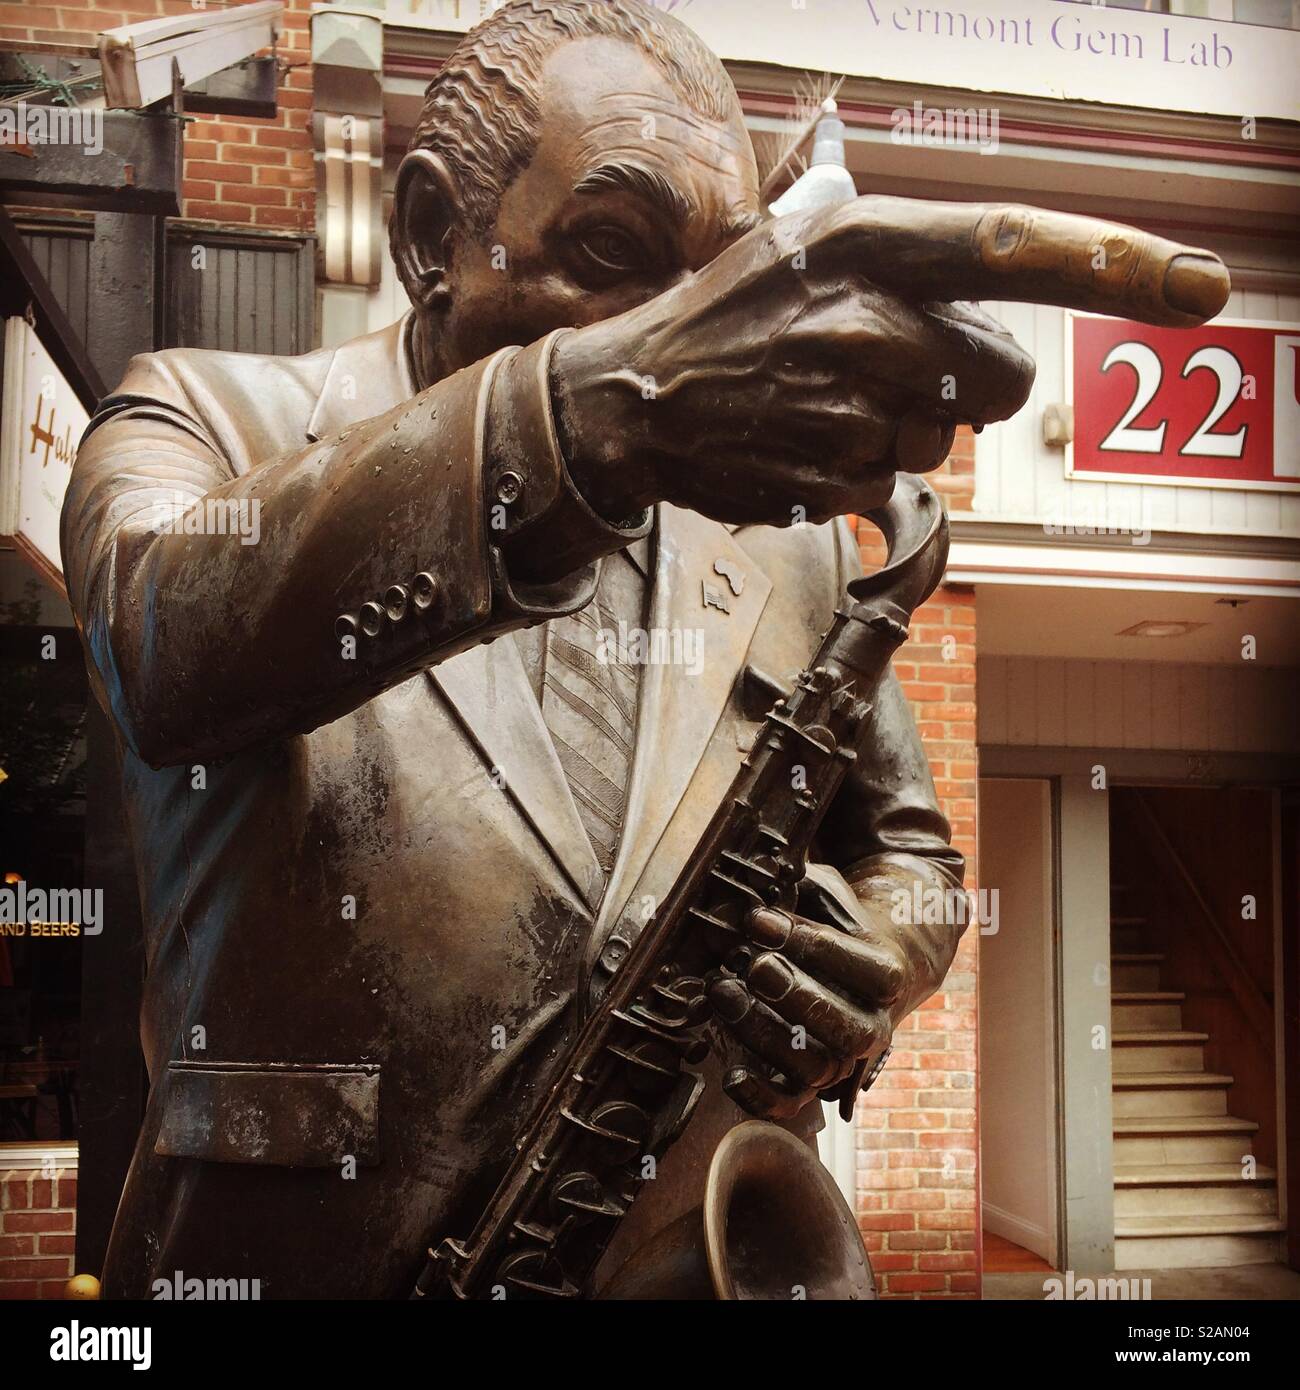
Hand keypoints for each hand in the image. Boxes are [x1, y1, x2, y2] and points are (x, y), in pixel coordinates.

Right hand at [552, 196, 1228, 527]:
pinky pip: (890, 482)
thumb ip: (831, 191)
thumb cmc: (717, 314)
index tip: (1200, 286)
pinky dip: (857, 471)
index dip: (1116, 263)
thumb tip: (830, 125)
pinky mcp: (831, 475)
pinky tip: (801, 442)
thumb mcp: (777, 234)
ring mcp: (849, 407)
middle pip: (1002, 378)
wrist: (631, 401)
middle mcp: (868, 321)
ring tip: (823, 407)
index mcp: (867, 244)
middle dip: (963, 386)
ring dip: (901, 432)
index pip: (1014, 246)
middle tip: (885, 372)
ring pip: (943, 441)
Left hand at [707, 904, 912, 1120]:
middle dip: (798, 997)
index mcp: (888, 978)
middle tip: (754, 965)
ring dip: (766, 1033)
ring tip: (723, 991)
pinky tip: (731, 1072)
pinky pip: (790, 1104)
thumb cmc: (834, 923)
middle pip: (851, 1030)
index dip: (816, 946)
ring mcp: (843, 1061)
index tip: (761, 920)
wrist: (855, 968)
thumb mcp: (824, 895)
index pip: (870, 971)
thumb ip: (795, 889)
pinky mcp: (808, 1084)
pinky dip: (761, 1097)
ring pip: (818, 1067)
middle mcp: (873, 1026)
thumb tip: (744, 895)